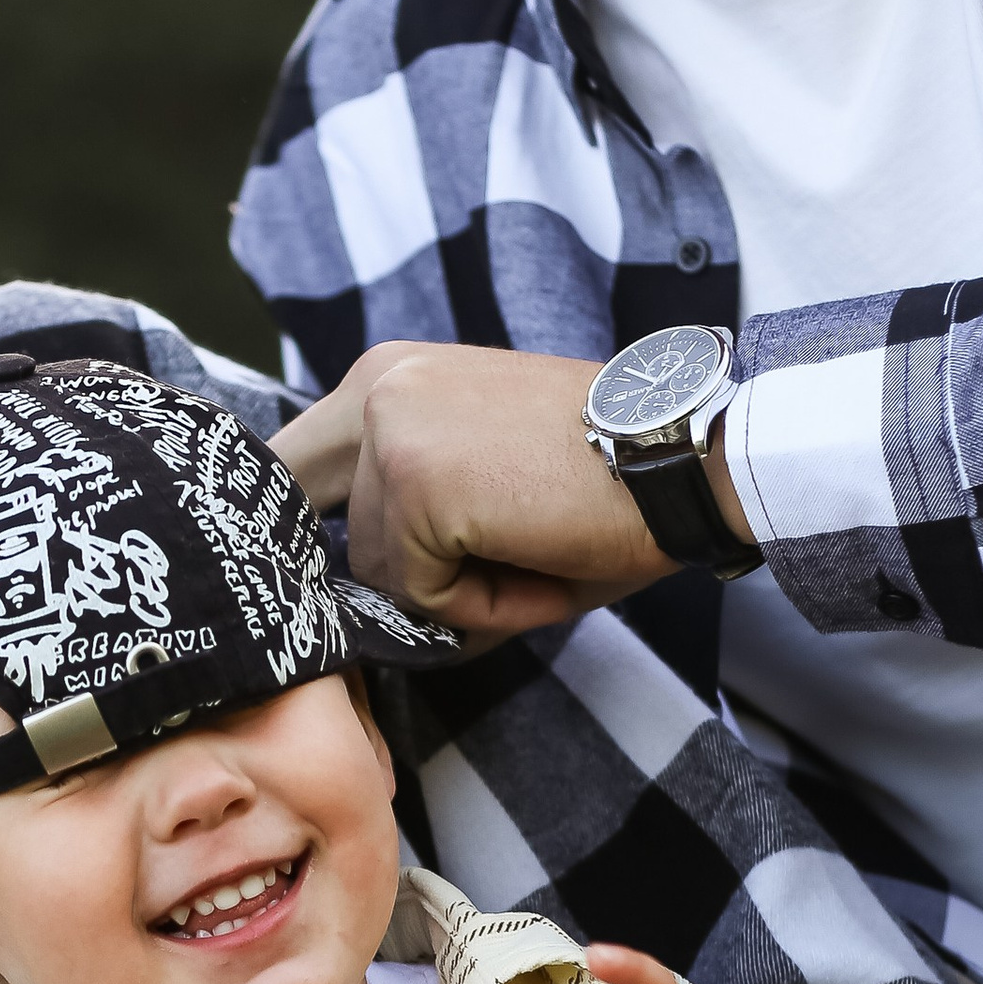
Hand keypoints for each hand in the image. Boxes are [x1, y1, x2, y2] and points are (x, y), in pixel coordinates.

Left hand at [271, 343, 745, 632]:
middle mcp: (377, 388)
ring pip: (380, 574)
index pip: (290, 469)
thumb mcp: (483, 479)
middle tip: (491, 568)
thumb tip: (344, 600)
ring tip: (537, 549)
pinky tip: (542, 563)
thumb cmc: (606, 479)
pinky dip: (484, 605)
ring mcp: (391, 433)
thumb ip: (404, 516)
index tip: (304, 574)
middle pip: (326, 535)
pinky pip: (423, 596)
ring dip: (458, 592)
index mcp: (390, 378)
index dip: (294, 533)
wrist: (692, 458)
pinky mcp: (417, 486)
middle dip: (399, 573)